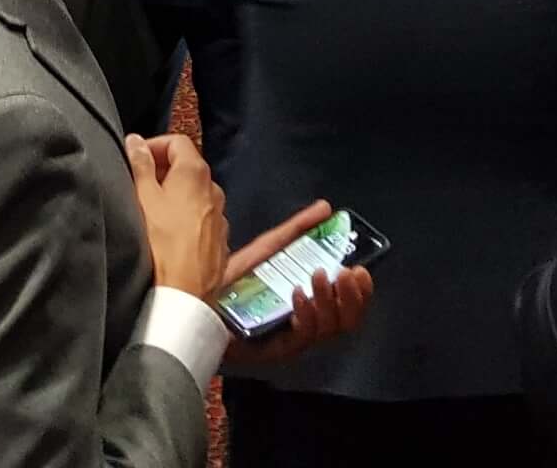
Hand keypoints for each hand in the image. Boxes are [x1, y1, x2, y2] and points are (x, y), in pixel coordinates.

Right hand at [123, 132, 228, 300]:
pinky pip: (203, 218)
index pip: (177, 141)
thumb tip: (135, 141)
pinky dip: (188, 217)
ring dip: (177, 195)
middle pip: (188, 167)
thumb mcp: (143, 197)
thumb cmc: (162, 243)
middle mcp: (214, 189)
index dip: (154, 145)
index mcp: (195, 172)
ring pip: (196, 194)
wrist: (184, 292)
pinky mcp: (220, 239)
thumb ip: (140, 164)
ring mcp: (220, 215)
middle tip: (140, 185)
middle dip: (163, 171)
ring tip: (154, 212)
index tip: (136, 159)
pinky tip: (171, 233)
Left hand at [214, 200, 375, 367]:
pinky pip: (299, 340)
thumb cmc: (233, 280)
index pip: (349, 306)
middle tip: (345, 273)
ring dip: (329, 300)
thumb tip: (325, 207)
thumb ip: (296, 230)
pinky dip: (305, 315)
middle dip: (352, 298)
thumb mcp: (269, 250)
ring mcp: (290, 340)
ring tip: (319, 275)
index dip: (362, 291)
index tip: (361, 268)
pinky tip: (298, 294)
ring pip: (327, 331)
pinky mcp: (272, 350)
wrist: (194, 302)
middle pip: (346, 322)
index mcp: (311, 305)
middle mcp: (305, 326)